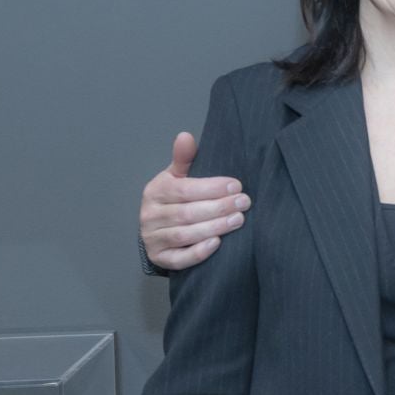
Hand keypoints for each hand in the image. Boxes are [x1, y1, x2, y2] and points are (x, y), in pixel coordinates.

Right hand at [140, 131, 249, 269]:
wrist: (158, 231)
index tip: (237, 186)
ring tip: (238, 220)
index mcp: (155, 191)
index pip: (184, 189)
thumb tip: (185, 136)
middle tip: (244, 203)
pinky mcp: (160, 258)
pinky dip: (198, 252)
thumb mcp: (176, 177)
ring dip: (214, 227)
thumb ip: (184, 159)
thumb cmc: (173, 200)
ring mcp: (153, 238)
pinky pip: (179, 259)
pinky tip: (217, 243)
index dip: (211, 188)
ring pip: (185, 234)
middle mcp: (150, 215)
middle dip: (219, 208)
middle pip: (186, 213)